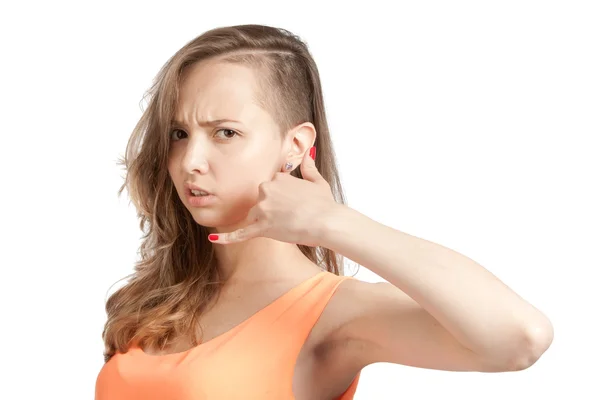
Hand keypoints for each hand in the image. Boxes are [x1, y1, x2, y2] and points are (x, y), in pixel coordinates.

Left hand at [208, 146, 336, 246]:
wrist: (327, 222)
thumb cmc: (324, 204)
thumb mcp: (317, 181)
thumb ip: (309, 166)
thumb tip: (309, 152)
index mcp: (277, 177)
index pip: (271, 186)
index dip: (282, 197)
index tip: (294, 203)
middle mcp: (267, 190)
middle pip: (260, 200)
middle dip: (272, 208)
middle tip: (292, 214)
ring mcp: (263, 209)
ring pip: (255, 214)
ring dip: (266, 221)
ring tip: (286, 224)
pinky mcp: (262, 227)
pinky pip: (241, 233)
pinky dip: (227, 237)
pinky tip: (214, 238)